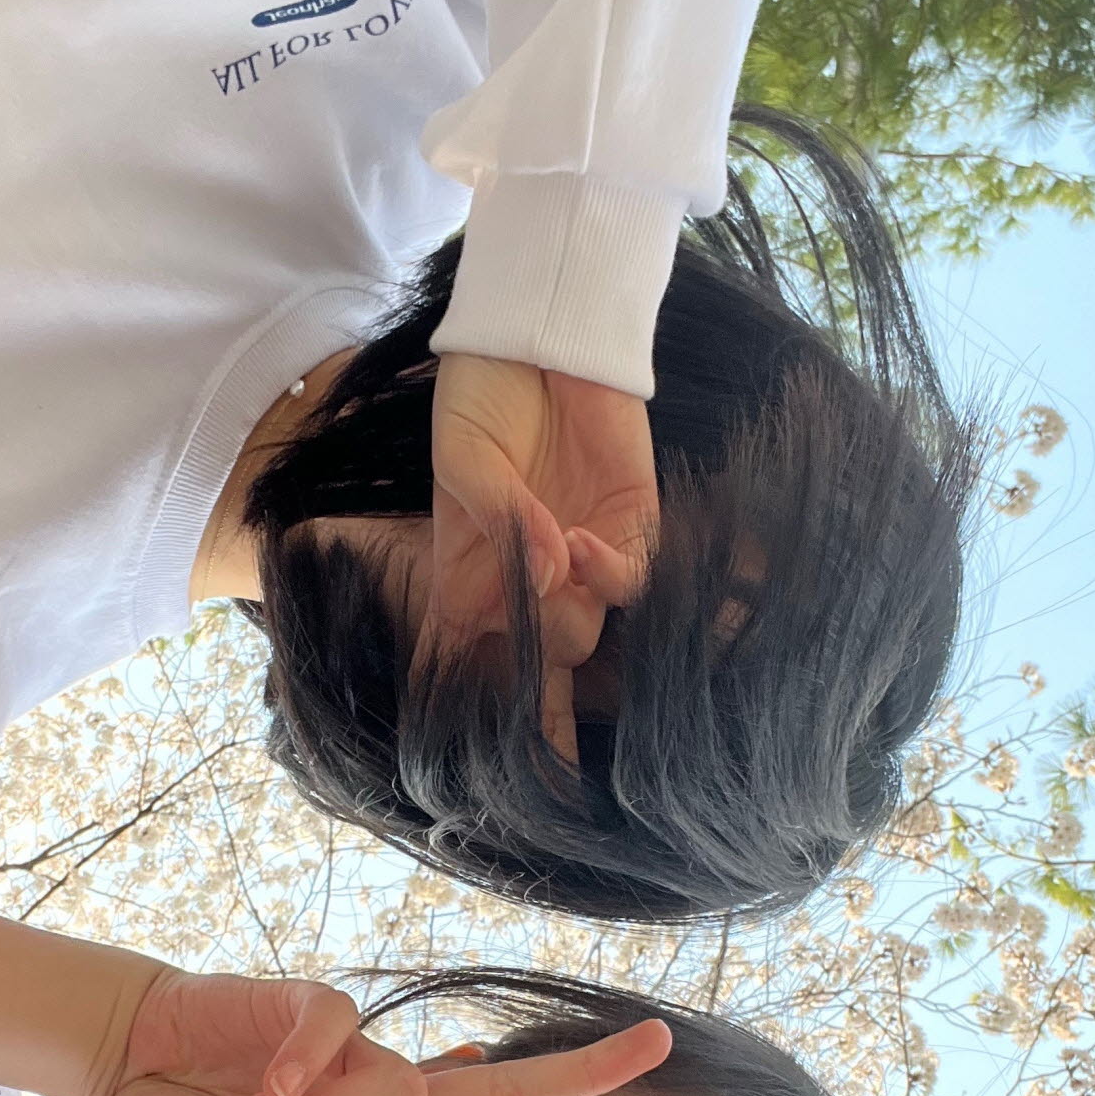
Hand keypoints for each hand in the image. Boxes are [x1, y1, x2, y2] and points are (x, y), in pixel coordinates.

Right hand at [427, 354, 656, 757]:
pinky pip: (628, 582)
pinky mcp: (631, 528)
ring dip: (564, 609)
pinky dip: (606, 575)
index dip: (485, 714)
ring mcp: (581, 559)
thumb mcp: (463, 460)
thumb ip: (497, 521)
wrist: (536, 332)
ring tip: (549, 548)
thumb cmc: (482, 396)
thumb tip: (544, 572)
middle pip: (537, 661)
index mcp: (471, 577)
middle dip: (530, 646)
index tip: (499, 763)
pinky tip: (578, 540)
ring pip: (583, 632)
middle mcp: (527, 582)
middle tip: (520, 593)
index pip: (474, 664)